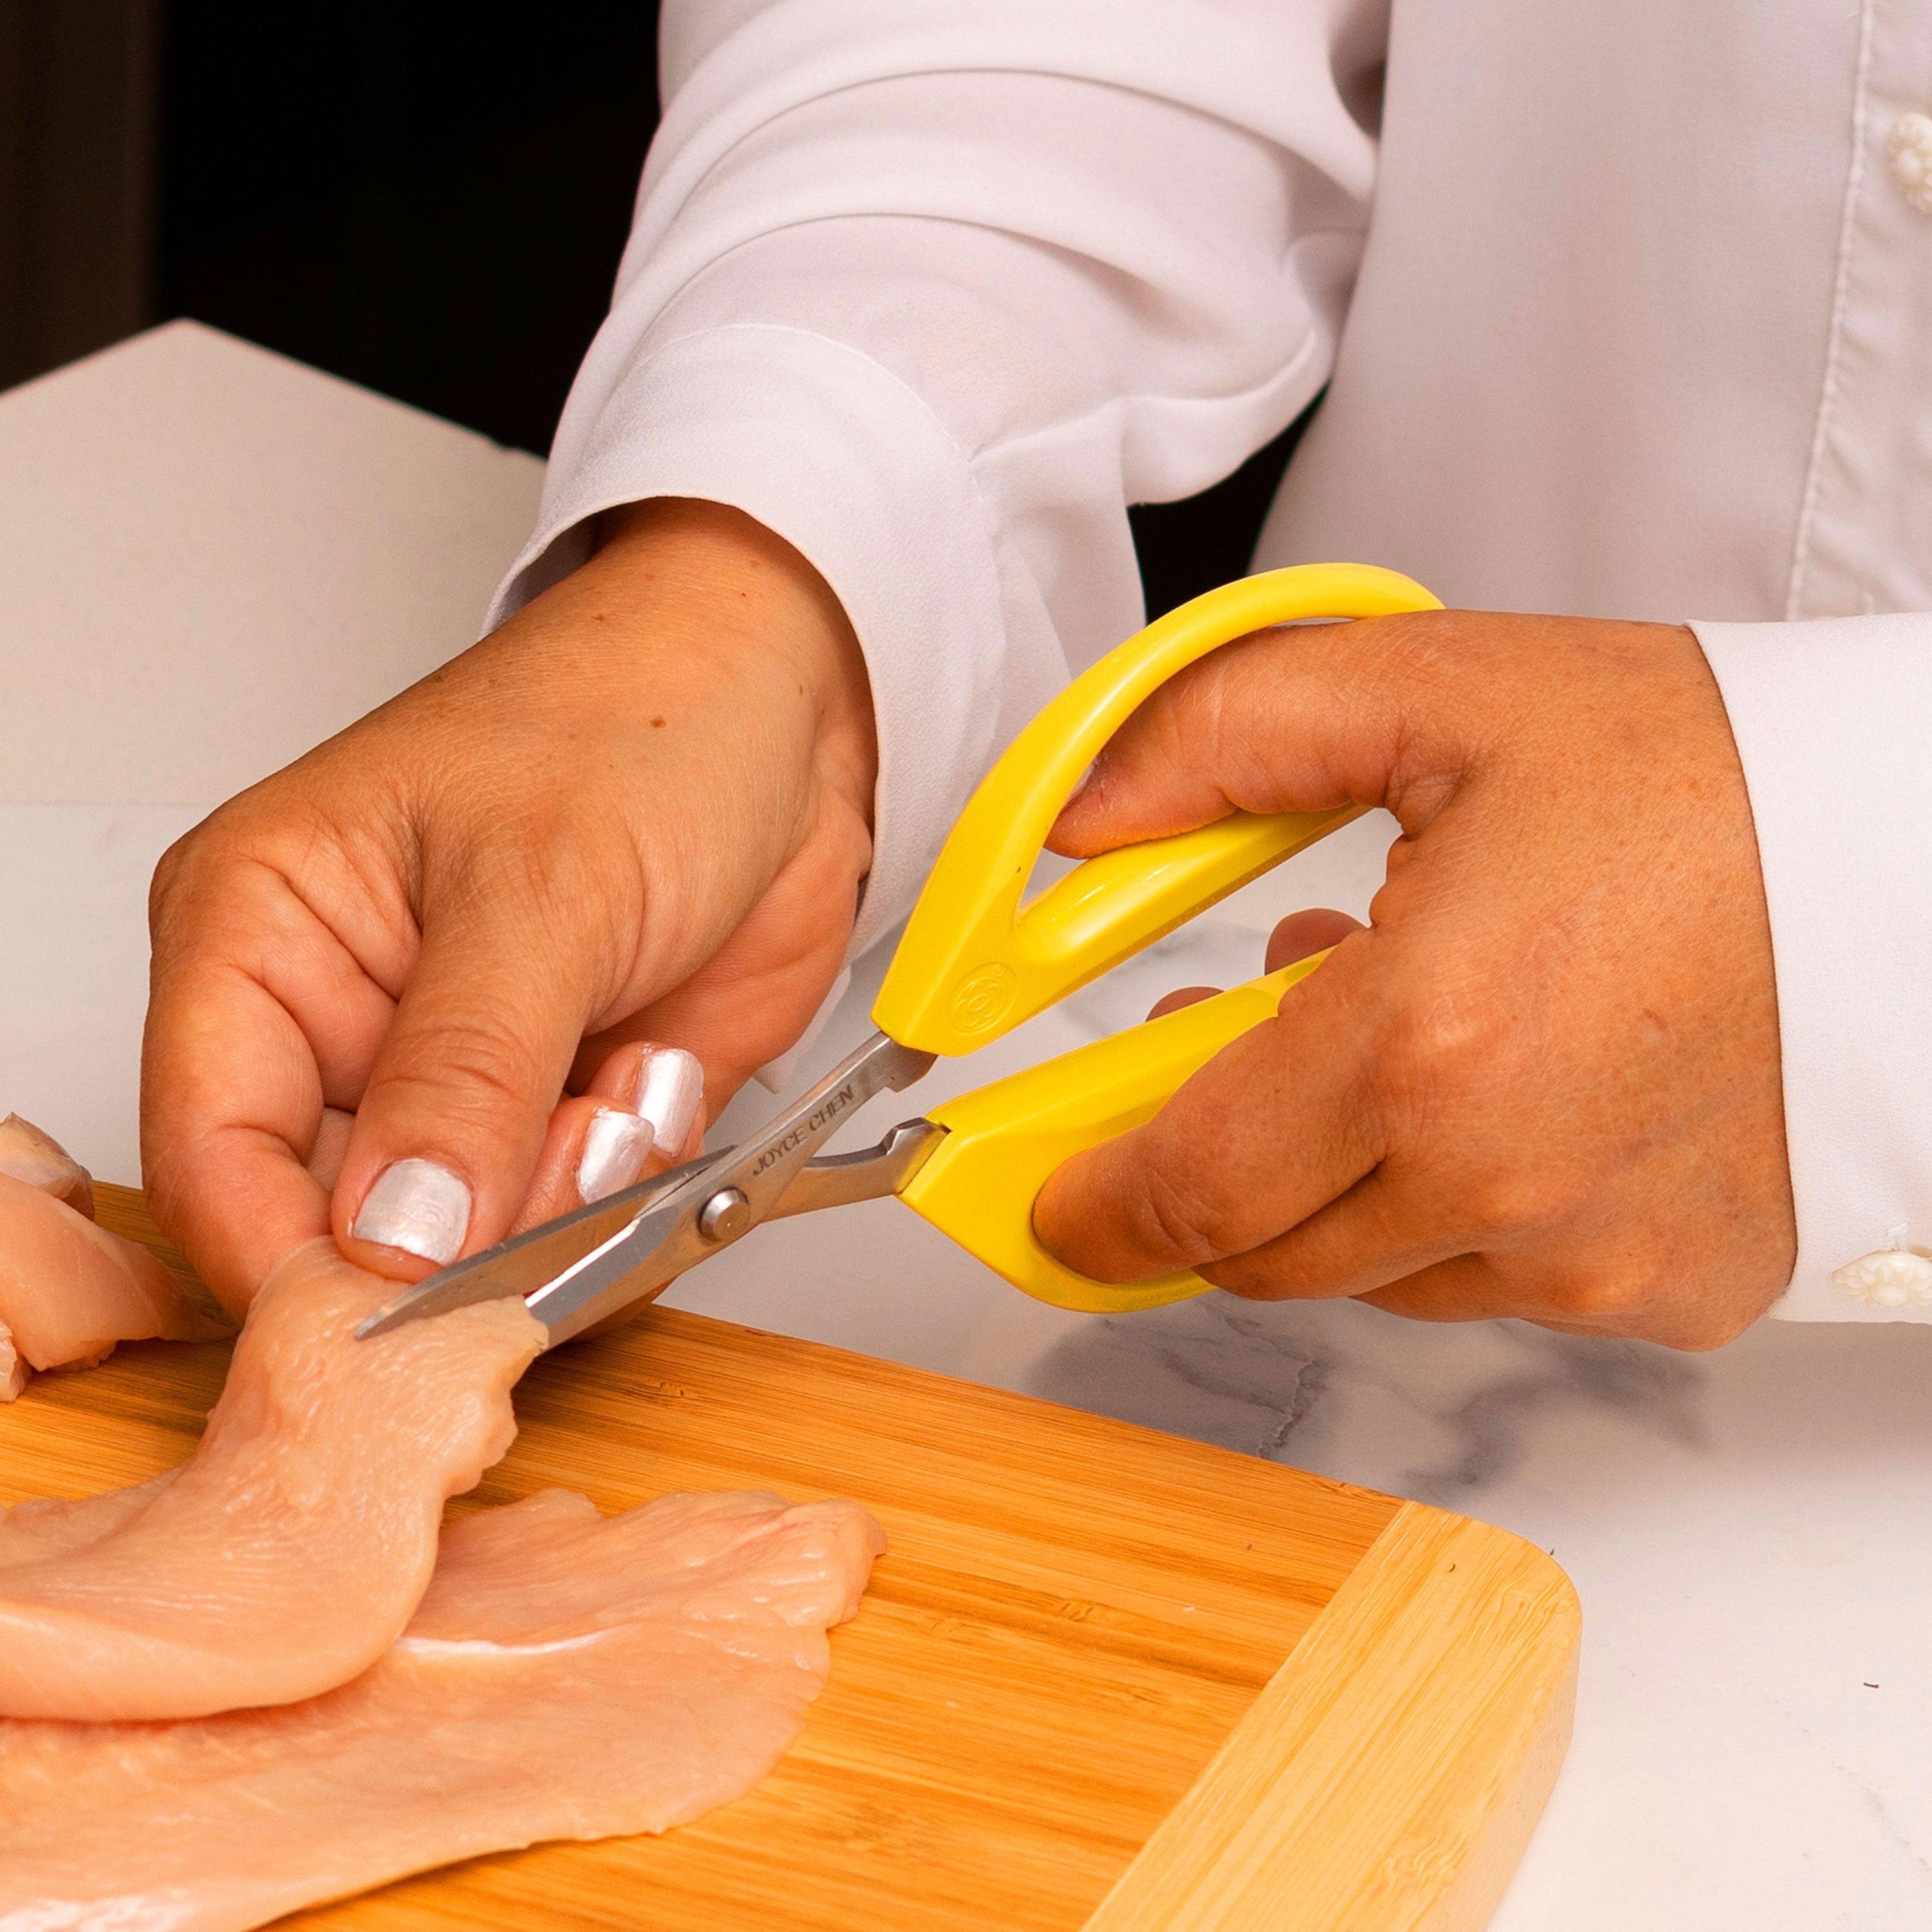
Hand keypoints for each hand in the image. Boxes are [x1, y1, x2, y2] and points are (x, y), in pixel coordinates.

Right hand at [143, 499, 874, 1313]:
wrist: (792, 706)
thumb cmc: (641, 721)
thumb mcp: (542, 884)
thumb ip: (463, 1071)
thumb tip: (391, 1237)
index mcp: (261, 934)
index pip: (210, 1157)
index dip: (294, 1259)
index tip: (407, 1304)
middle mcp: (342, 1024)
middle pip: (343, 1228)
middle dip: (472, 1233)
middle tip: (576, 1144)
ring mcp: (460, 1081)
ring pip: (474, 1249)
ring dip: (572, 1199)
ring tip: (628, 1078)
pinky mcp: (563, 1114)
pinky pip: (580, 1226)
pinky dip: (635, 1183)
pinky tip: (660, 1069)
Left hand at [1032, 610, 1795, 1349]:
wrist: (1928, 856)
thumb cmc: (1712, 775)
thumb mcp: (1438, 694)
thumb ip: (1218, 739)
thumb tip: (1078, 817)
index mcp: (1426, 1044)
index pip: (1185, 1188)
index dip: (1092, 1201)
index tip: (1049, 1194)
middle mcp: (1506, 1188)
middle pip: (1260, 1251)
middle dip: (1208, 1174)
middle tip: (1222, 1064)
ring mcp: (1596, 1262)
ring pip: (1375, 1272)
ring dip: (1345, 1177)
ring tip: (1407, 1030)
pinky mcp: (1670, 1291)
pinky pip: (1500, 1285)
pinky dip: (1465, 1209)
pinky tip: (1509, 1093)